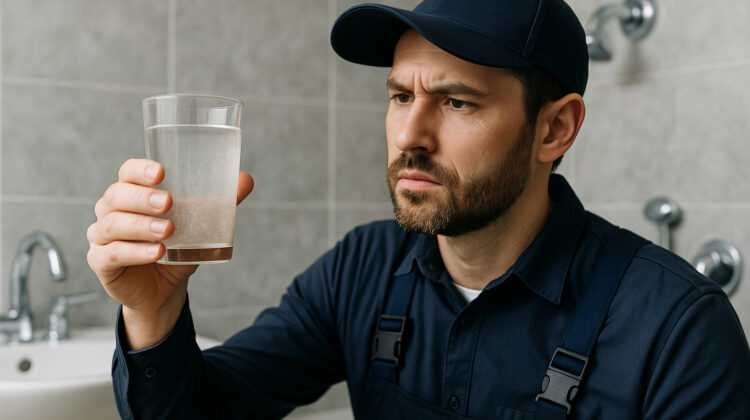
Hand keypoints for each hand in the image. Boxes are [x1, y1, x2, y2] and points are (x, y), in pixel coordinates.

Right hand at [87, 158, 253, 347]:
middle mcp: (111, 210)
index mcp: (131, 193)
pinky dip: (134, 252)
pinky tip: (156, 253)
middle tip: (168, 202)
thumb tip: (246, 179)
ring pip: (113, 224)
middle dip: (142, 198)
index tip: (161, 172)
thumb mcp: (200, 225)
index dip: (139, 169)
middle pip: (116, 195)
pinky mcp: (101, 262)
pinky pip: (111, 254)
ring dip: (141, 226)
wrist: (165, 289)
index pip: (127, 172)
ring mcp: (102, 236)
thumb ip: (220, 203)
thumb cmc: (177, 248)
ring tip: (168, 231)